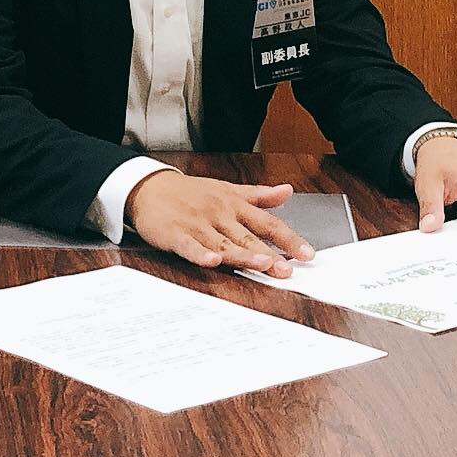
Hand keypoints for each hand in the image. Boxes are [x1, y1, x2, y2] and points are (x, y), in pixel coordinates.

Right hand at [126, 171, 314, 275]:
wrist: (149, 187)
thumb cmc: (191, 192)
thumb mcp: (227, 189)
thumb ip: (259, 196)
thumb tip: (288, 192)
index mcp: (234, 205)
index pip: (267, 223)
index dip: (288, 239)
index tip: (306, 254)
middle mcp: (219, 214)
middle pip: (248, 237)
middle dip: (269, 254)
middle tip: (287, 269)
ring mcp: (197, 224)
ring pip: (223, 243)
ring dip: (243, 254)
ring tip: (263, 265)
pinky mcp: (176, 233)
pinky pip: (190, 246)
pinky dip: (200, 254)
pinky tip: (211, 261)